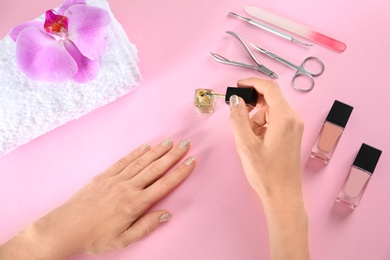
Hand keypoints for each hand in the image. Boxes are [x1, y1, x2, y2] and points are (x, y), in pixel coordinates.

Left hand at [0, 138, 195, 258]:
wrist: (66, 228)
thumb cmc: (95, 237)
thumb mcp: (123, 240)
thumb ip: (147, 226)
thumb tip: (167, 214)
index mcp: (135, 204)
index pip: (164, 185)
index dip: (180, 172)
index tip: (191, 161)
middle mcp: (128, 187)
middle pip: (155, 168)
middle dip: (173, 155)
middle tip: (185, 144)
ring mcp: (116, 179)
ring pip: (142, 161)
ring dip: (157, 151)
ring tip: (170, 141)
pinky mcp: (104, 175)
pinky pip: (124, 161)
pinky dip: (136, 152)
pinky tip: (145, 146)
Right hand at [229, 77, 303, 199]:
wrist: (283, 196)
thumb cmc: (266, 173)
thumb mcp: (246, 145)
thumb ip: (238, 119)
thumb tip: (236, 101)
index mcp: (285, 117)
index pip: (269, 88)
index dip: (252, 83)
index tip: (237, 86)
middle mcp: (293, 119)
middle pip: (271, 98)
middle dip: (252, 103)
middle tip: (237, 113)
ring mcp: (294, 127)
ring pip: (271, 110)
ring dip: (256, 117)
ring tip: (247, 137)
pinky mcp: (292, 135)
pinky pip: (275, 120)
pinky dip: (262, 124)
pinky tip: (255, 140)